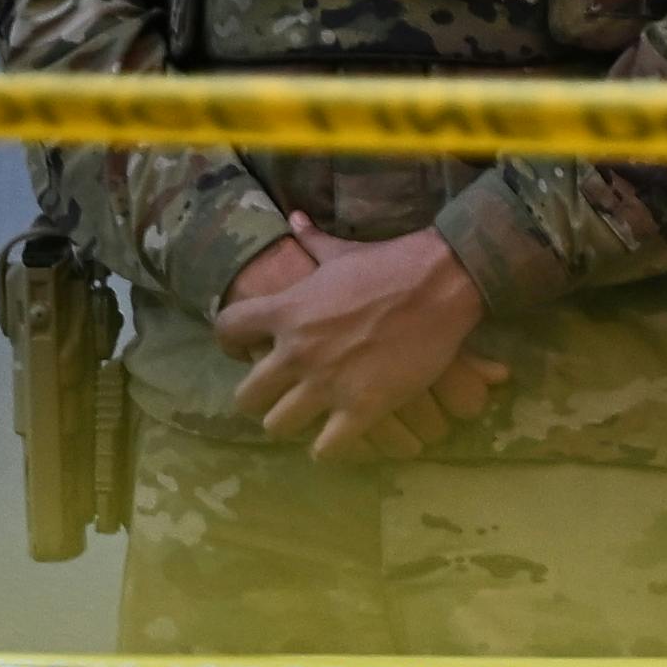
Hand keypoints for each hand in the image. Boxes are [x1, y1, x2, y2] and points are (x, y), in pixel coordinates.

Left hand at [215, 217, 504, 461]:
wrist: (438, 284)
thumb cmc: (390, 263)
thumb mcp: (342, 251)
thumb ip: (312, 240)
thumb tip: (294, 218)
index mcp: (287, 311)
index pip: (227, 330)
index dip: (229, 343)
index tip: (241, 350)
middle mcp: (297, 352)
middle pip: (246, 397)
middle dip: (256, 401)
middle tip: (274, 398)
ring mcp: (327, 384)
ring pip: (279, 426)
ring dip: (290, 425)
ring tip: (304, 421)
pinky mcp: (361, 408)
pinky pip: (325, 448)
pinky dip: (326, 449)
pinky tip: (334, 440)